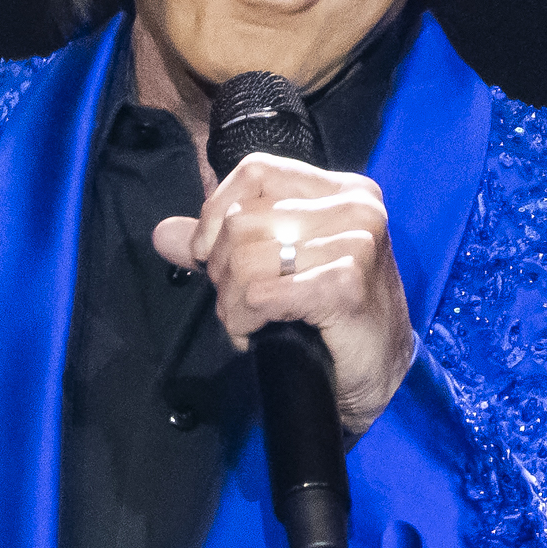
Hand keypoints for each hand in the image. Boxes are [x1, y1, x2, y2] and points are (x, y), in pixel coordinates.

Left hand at [151, 154, 414, 438]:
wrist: (382, 377)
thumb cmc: (335, 320)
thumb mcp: (280, 268)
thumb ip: (223, 244)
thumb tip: (164, 233)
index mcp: (341, 189)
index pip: (256, 170)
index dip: (215, 211)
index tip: (206, 253)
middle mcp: (355, 207)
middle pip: (243, 219)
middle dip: (222, 271)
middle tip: (239, 304)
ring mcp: (356, 243)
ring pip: (246, 258)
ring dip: (232, 303)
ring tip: (249, 322)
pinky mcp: (346, 284)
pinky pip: (261, 294)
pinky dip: (247, 320)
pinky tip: (261, 333)